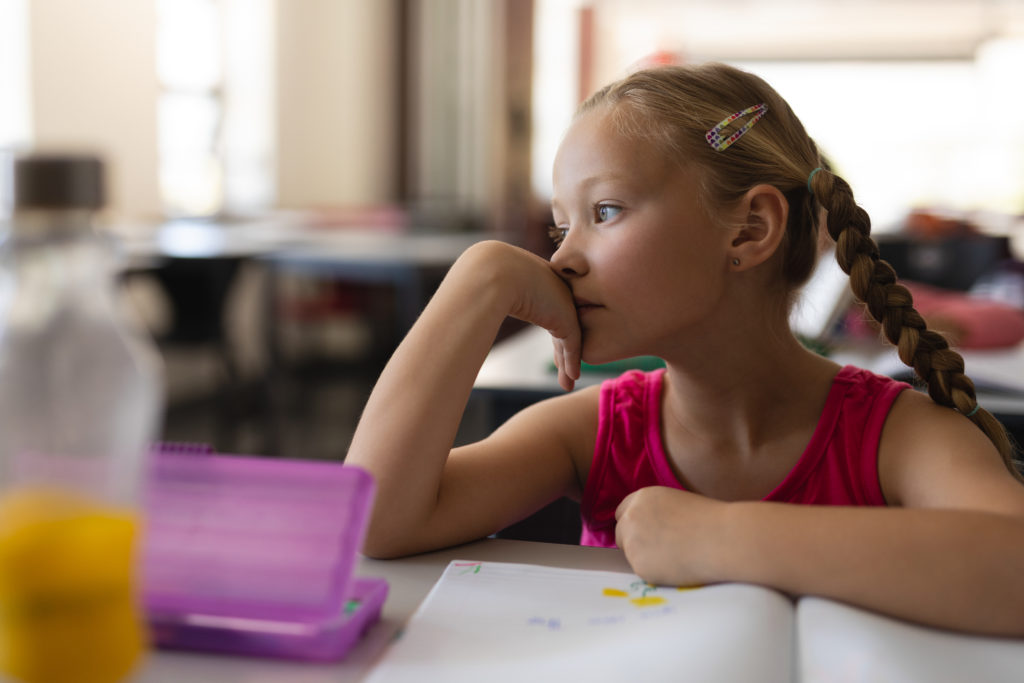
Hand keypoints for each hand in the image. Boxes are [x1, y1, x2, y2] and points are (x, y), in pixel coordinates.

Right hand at [460, 241, 581, 390]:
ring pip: (569, 338)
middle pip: (563, 326)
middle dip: (564, 352)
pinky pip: (572, 345)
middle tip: (566, 371)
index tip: (555, 355)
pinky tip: (570, 379)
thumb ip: (495, 299)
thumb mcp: (493, 289)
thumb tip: (475, 309)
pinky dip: (571, 363)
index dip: (553, 333)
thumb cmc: (486, 277)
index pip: (549, 310)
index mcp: (541, 279)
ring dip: (567, 364)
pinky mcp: (566, 319)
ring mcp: (564, 304)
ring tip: (567, 383)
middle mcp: (556, 290)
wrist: (495, 272)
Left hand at [614, 486, 725, 586]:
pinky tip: (677, 566)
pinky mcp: (639, 566)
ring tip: (675, 557)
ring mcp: (632, 542)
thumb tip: (648, 528)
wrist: (722, 538)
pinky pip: (643, 571)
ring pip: (631, 555)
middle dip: (634, 543)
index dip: (634, 525)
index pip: (622, 513)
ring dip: (646, 557)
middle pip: (620, 535)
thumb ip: (655, 512)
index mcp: (641, 498)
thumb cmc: (709, 520)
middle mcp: (631, 517)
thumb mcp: (675, 503)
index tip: (644, 534)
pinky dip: (655, 572)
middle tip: (659, 550)